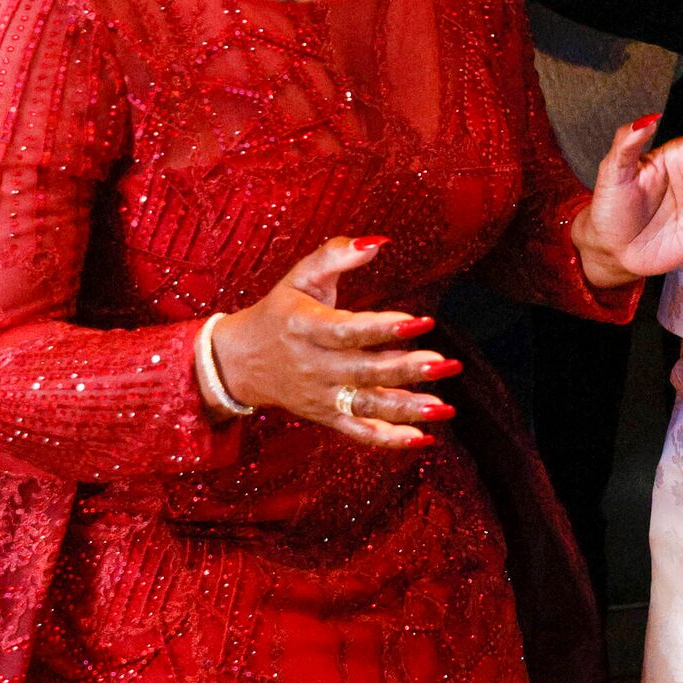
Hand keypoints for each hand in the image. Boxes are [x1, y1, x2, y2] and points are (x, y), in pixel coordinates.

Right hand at [209, 237, 462, 446]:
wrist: (238, 361)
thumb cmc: (279, 311)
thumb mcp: (300, 277)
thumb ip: (335, 255)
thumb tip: (377, 242)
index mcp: (305, 328)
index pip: (346, 331)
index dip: (382, 328)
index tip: (420, 321)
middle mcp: (313, 367)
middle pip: (362, 372)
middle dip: (405, 370)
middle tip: (444, 362)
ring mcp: (320, 396)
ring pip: (365, 407)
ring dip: (406, 409)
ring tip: (443, 406)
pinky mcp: (326, 417)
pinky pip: (358, 432)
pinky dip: (389, 439)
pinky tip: (424, 437)